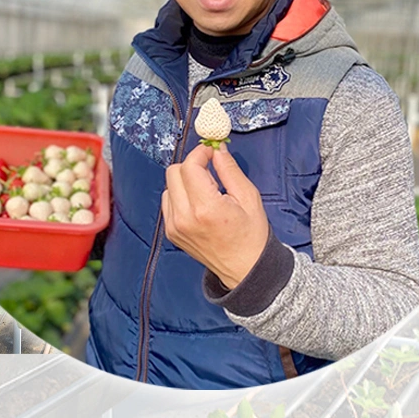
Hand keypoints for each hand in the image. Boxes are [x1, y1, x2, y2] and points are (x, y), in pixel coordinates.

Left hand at [161, 142, 269, 289]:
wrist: (245, 268)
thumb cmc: (251, 235)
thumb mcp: (248, 197)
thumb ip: (229, 170)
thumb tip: (217, 149)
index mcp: (205, 208)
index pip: (190, 167)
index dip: (200, 154)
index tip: (210, 151)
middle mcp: (184, 217)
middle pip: (174, 172)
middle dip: (192, 166)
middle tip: (211, 174)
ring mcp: (174, 226)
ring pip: (169, 185)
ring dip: (185, 182)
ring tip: (207, 194)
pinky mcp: (170, 232)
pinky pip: (168, 201)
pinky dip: (180, 196)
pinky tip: (199, 205)